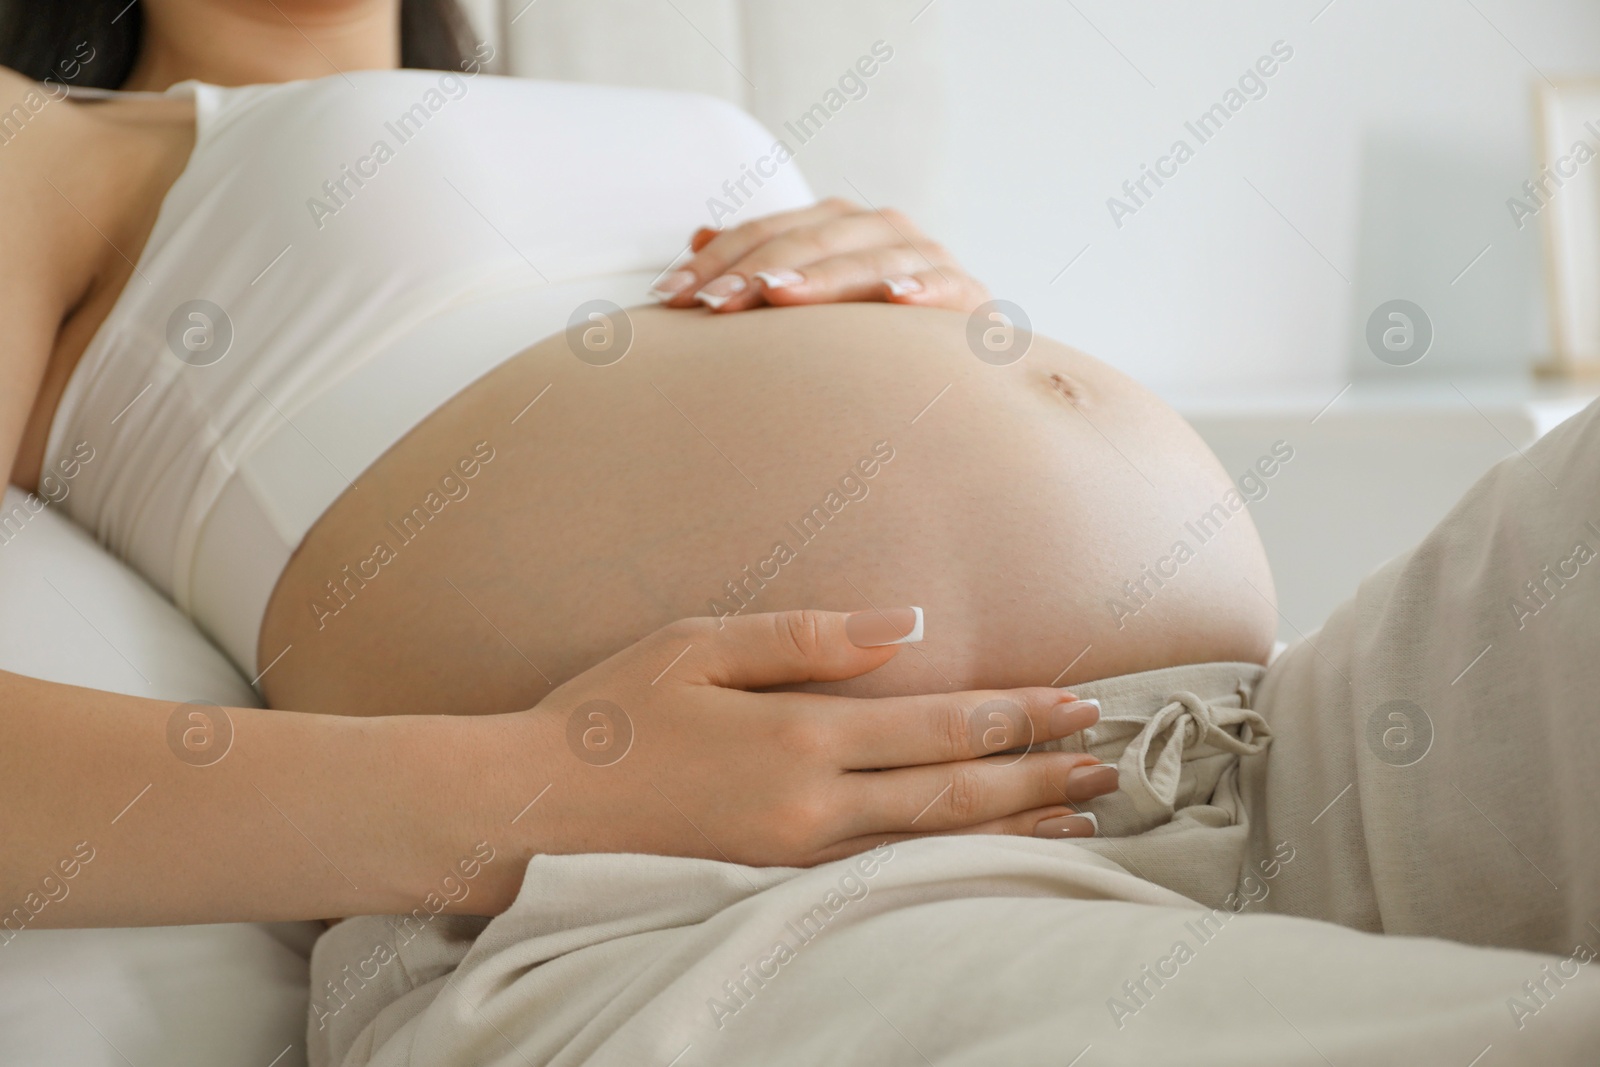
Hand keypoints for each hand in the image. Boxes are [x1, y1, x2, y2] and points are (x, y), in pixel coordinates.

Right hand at [514, 609, 1114, 867]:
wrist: (535, 808)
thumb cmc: (612, 710)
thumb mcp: (701, 644)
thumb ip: (810, 636)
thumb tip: (907, 626)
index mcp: (801, 736)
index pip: (941, 725)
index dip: (1019, 714)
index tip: (1082, 704)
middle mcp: (813, 806)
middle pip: (954, 791)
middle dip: (1039, 775)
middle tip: (1109, 767)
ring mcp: (797, 857)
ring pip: (931, 842)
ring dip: (1011, 825)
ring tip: (1078, 817)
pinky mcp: (776, 883)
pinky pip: (885, 874)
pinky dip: (948, 861)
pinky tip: (981, 854)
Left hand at [647, 198, 990, 314]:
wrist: (955, 360)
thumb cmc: (866, 332)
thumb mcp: (807, 296)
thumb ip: (759, 262)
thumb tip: (698, 234)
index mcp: (836, 224)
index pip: (766, 232)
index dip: (717, 260)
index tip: (670, 296)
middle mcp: (879, 229)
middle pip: (810, 241)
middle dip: (757, 270)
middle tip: (712, 304)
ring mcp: (925, 257)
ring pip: (867, 258)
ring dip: (822, 277)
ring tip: (777, 295)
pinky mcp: (967, 294)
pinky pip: (944, 286)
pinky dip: (922, 287)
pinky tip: (896, 298)